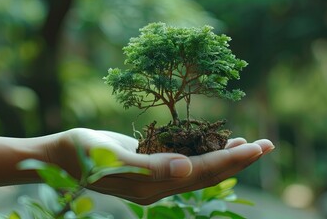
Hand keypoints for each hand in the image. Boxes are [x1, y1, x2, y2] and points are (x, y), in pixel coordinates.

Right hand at [44, 128, 273, 204]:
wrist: (59, 155)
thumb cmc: (80, 152)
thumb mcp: (112, 157)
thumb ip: (150, 165)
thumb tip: (189, 170)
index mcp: (152, 186)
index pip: (201, 173)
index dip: (230, 159)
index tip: (257, 146)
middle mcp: (158, 186)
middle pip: (207, 174)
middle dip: (237, 159)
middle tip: (267, 144)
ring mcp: (154, 177)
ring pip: (198, 169)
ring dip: (224, 156)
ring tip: (249, 143)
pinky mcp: (149, 166)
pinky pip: (183, 161)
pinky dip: (202, 151)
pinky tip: (213, 141)